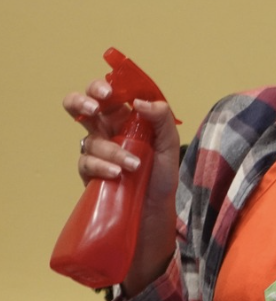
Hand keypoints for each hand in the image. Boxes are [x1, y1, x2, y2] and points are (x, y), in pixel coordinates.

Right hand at [64, 79, 181, 293]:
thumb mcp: (170, 147)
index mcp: (126, 120)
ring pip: (89, 138)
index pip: (108, 95)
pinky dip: (101, 166)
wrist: (154, 213)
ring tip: (134, 165)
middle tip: (96, 107)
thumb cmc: (161, 178)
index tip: (110, 91)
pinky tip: (117, 174)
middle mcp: (107, 132)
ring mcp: (95, 153)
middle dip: (81, 102)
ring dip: (111, 150)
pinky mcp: (88, 174)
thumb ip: (162, 120)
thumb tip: (141, 102)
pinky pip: (86, 163)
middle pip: (79, 107)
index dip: (103, 87)